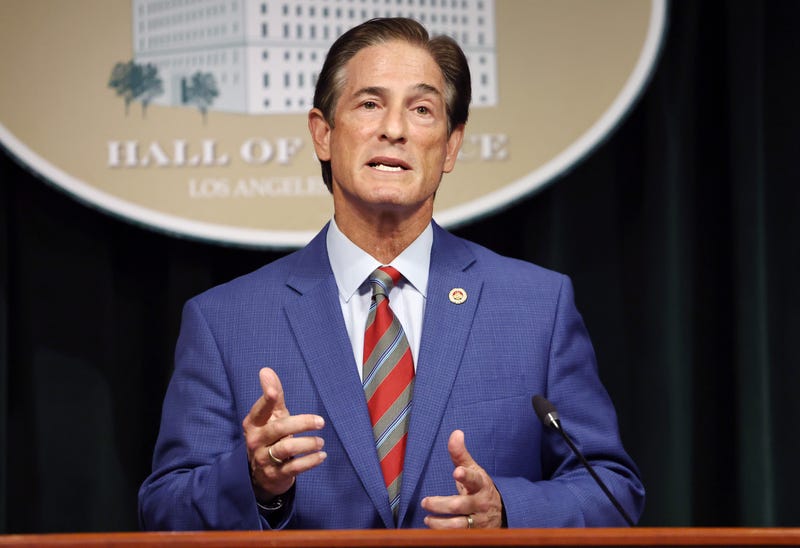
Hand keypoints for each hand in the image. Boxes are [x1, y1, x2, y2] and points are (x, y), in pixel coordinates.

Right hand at [242, 367, 326, 501]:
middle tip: (321, 421)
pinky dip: (310, 461)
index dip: (267, 400)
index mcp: (253, 424)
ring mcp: (264, 459)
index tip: (275, 392)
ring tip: (320, 441)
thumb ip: (273, 396)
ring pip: (287, 448)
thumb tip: (265, 370)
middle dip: (302, 423)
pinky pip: (294, 467)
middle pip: (279, 428)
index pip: (260, 410)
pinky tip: (321, 455)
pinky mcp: (275, 474)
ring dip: (307, 444)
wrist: (262, 474)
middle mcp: (256, 441)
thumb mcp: (271, 417)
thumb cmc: (271, 437)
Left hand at [421, 430, 503, 528]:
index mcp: (480, 484)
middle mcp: (480, 503)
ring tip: (428, 519)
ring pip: (458, 526)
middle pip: (459, 505)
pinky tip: (433, 529)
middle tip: (425, 502)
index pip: (474, 479)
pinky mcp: (475, 534)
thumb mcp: (473, 470)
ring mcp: (478, 521)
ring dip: (440, 524)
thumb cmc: (479, 488)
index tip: (457, 472)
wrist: (499, 512)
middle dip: (441, 504)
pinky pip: (458, 536)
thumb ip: (461, 455)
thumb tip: (456, 432)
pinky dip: (444, 534)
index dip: (466, 476)